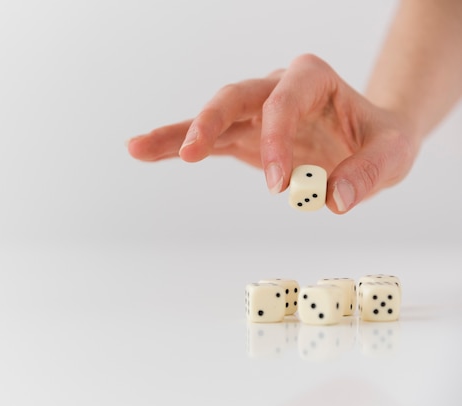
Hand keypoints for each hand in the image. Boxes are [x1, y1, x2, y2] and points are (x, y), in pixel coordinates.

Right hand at [127, 54, 419, 213]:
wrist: (370, 140)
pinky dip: (176, 146)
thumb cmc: (380, 140)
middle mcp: (276, 87)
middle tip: (191, 152)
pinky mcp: (244, 137)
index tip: (279, 186)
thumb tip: (333, 201)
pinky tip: (144, 151)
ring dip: (178, 134)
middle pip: (235, 95)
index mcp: (313, 79)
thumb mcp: (393, 154)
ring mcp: (255, 112)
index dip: (276, 140)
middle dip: (211, 121)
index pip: (283, 103)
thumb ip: (368, 174)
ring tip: (138, 148)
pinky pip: (208, 141)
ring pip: (211, 116)